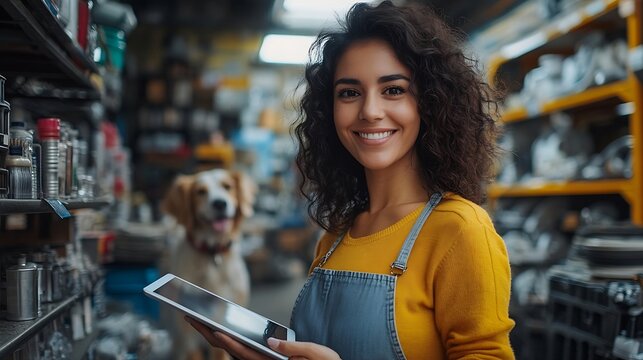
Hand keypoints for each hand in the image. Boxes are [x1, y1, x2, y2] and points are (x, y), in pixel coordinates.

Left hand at [186, 316, 340, 359]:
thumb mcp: (318, 355)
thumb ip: (294, 350)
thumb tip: (271, 341)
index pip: (246, 354)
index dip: (228, 343)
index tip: (213, 330)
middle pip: (231, 351)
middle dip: (209, 334)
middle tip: (190, 317)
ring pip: (233, 351)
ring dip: (214, 336)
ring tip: (198, 319)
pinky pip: (241, 351)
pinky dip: (227, 340)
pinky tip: (219, 328)